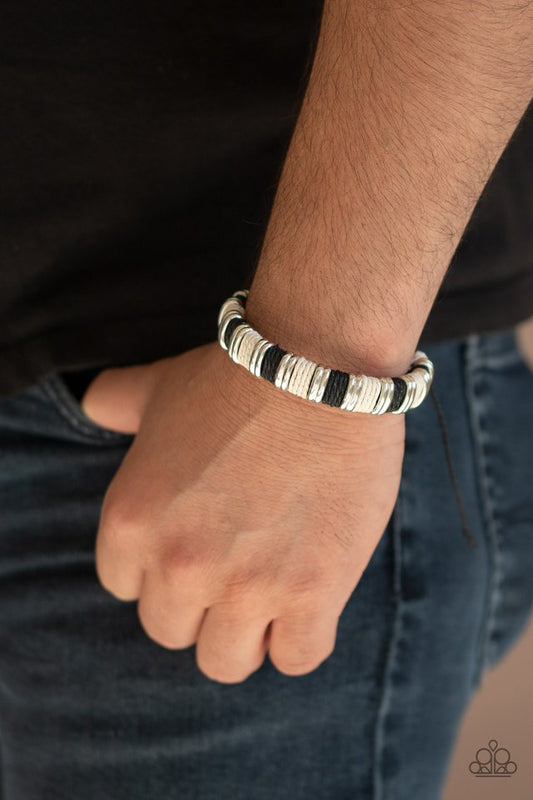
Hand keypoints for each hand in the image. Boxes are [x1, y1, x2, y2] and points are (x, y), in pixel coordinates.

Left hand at [81, 341, 404, 683]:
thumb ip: (116, 402)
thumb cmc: (238, 378)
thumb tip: (93, 404)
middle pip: (172, 631)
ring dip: (246, 633)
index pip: (126, 589)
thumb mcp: (161, 388)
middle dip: (200, 604)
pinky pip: (297, 658)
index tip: (196, 548)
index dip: (162, 570)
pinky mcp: (312, 593)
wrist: (318, 369)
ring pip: (226, 661)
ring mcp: (246, 586)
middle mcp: (179, 565)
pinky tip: (310, 601)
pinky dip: (301, 638)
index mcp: (131, 524)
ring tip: (271, 591)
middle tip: (236, 566)